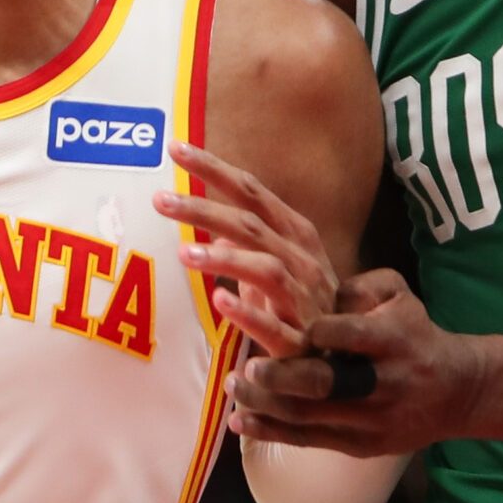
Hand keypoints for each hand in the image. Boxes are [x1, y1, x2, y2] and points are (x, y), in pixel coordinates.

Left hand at [153, 140, 337, 355]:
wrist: (342, 354)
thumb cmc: (302, 306)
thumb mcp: (276, 266)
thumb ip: (248, 245)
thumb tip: (215, 231)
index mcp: (294, 233)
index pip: (251, 192)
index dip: (215, 169)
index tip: (175, 148)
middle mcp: (300, 258)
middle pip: (250, 225)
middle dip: (204, 209)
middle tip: (160, 200)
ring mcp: (302, 298)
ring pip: (265, 268)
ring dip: (224, 259)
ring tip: (183, 254)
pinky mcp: (298, 339)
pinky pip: (272, 324)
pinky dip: (247, 312)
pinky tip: (220, 302)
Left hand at [228, 268, 487, 456]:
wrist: (455, 391)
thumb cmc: (414, 334)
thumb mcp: (400, 297)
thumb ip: (359, 287)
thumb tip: (313, 284)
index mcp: (392, 340)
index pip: (349, 334)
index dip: (315, 330)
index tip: (283, 317)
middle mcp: (380, 383)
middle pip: (324, 384)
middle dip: (280, 377)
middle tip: (246, 365)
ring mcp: (368, 419)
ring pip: (307, 416)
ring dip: (264, 402)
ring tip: (233, 384)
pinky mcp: (357, 445)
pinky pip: (307, 441)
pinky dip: (270, 432)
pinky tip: (240, 421)